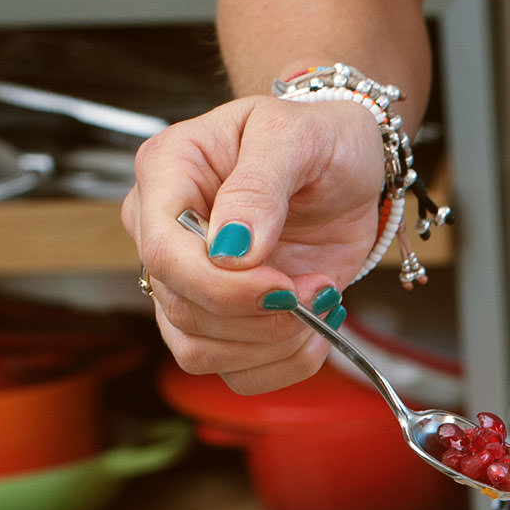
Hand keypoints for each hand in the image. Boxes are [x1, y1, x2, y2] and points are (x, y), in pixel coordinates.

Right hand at [121, 96, 383, 393]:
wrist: (345, 165)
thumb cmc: (316, 138)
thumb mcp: (294, 137)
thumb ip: (259, 187)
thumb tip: (230, 251)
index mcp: (166, 174)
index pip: (164, 253)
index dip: (222, 286)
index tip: (284, 287)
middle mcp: (163, 232)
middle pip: (181, 311)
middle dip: (261, 317)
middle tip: (320, 289)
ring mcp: (188, 281)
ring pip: (199, 351)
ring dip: (273, 344)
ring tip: (321, 300)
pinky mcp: (223, 319)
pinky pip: (235, 372)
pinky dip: (284, 364)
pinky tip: (315, 328)